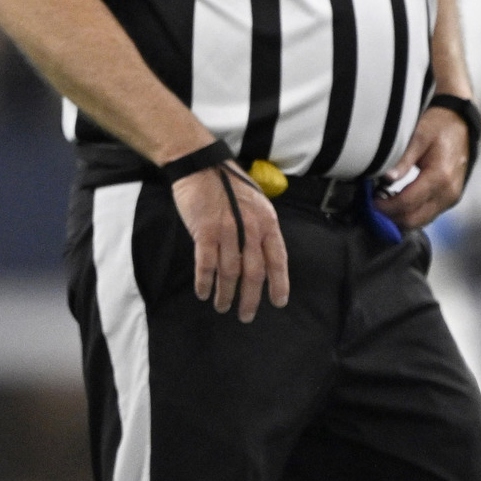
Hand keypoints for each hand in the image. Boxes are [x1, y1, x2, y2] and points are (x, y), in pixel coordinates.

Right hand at [174, 164, 289, 320]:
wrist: (201, 165)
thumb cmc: (229, 185)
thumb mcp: (256, 203)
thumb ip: (261, 228)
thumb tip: (264, 255)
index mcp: (267, 222)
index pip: (277, 259)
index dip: (279, 283)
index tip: (278, 302)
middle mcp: (250, 229)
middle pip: (253, 273)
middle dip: (250, 299)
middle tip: (246, 315)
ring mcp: (227, 231)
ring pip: (230, 273)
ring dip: (226, 294)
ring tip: (223, 307)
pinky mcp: (205, 232)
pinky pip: (206, 264)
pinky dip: (205, 282)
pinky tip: (204, 293)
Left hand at [375, 106, 469, 232]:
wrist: (461, 126)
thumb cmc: (440, 127)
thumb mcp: (419, 134)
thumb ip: (403, 158)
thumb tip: (387, 178)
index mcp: (440, 176)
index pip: (407, 202)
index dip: (386, 207)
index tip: (370, 202)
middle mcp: (448, 193)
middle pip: (413, 219)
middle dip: (390, 217)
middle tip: (373, 207)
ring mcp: (450, 199)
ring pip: (420, 222)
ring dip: (399, 218)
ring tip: (383, 204)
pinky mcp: (449, 201)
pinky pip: (426, 216)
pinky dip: (410, 214)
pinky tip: (397, 203)